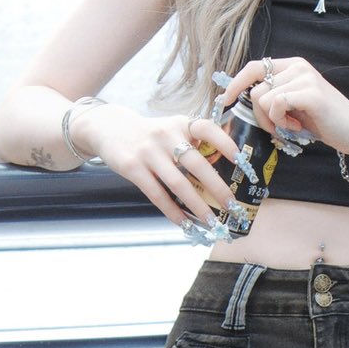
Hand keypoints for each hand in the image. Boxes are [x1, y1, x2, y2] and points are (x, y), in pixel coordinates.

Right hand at [92, 103, 240, 230]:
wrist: (109, 128)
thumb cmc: (150, 134)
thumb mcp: (172, 128)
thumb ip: (193, 142)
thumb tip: (224, 165)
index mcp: (181, 124)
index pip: (207, 129)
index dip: (225, 143)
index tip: (240, 161)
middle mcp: (166, 136)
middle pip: (196, 164)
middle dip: (217, 188)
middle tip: (232, 206)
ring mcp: (148, 152)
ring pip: (178, 184)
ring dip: (198, 206)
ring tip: (212, 223)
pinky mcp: (132, 168)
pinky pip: (157, 194)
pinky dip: (173, 211)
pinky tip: (184, 223)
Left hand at [220, 57, 348, 158]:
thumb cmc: (323, 121)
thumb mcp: (293, 105)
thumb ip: (273, 97)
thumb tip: (243, 100)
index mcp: (293, 66)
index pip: (255, 67)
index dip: (236, 83)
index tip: (225, 100)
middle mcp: (298, 66)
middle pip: (256, 89)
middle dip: (260, 115)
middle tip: (279, 126)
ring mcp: (305, 77)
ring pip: (263, 99)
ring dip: (272, 120)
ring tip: (292, 125)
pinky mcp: (310, 93)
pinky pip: (276, 104)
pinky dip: (281, 121)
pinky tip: (297, 126)